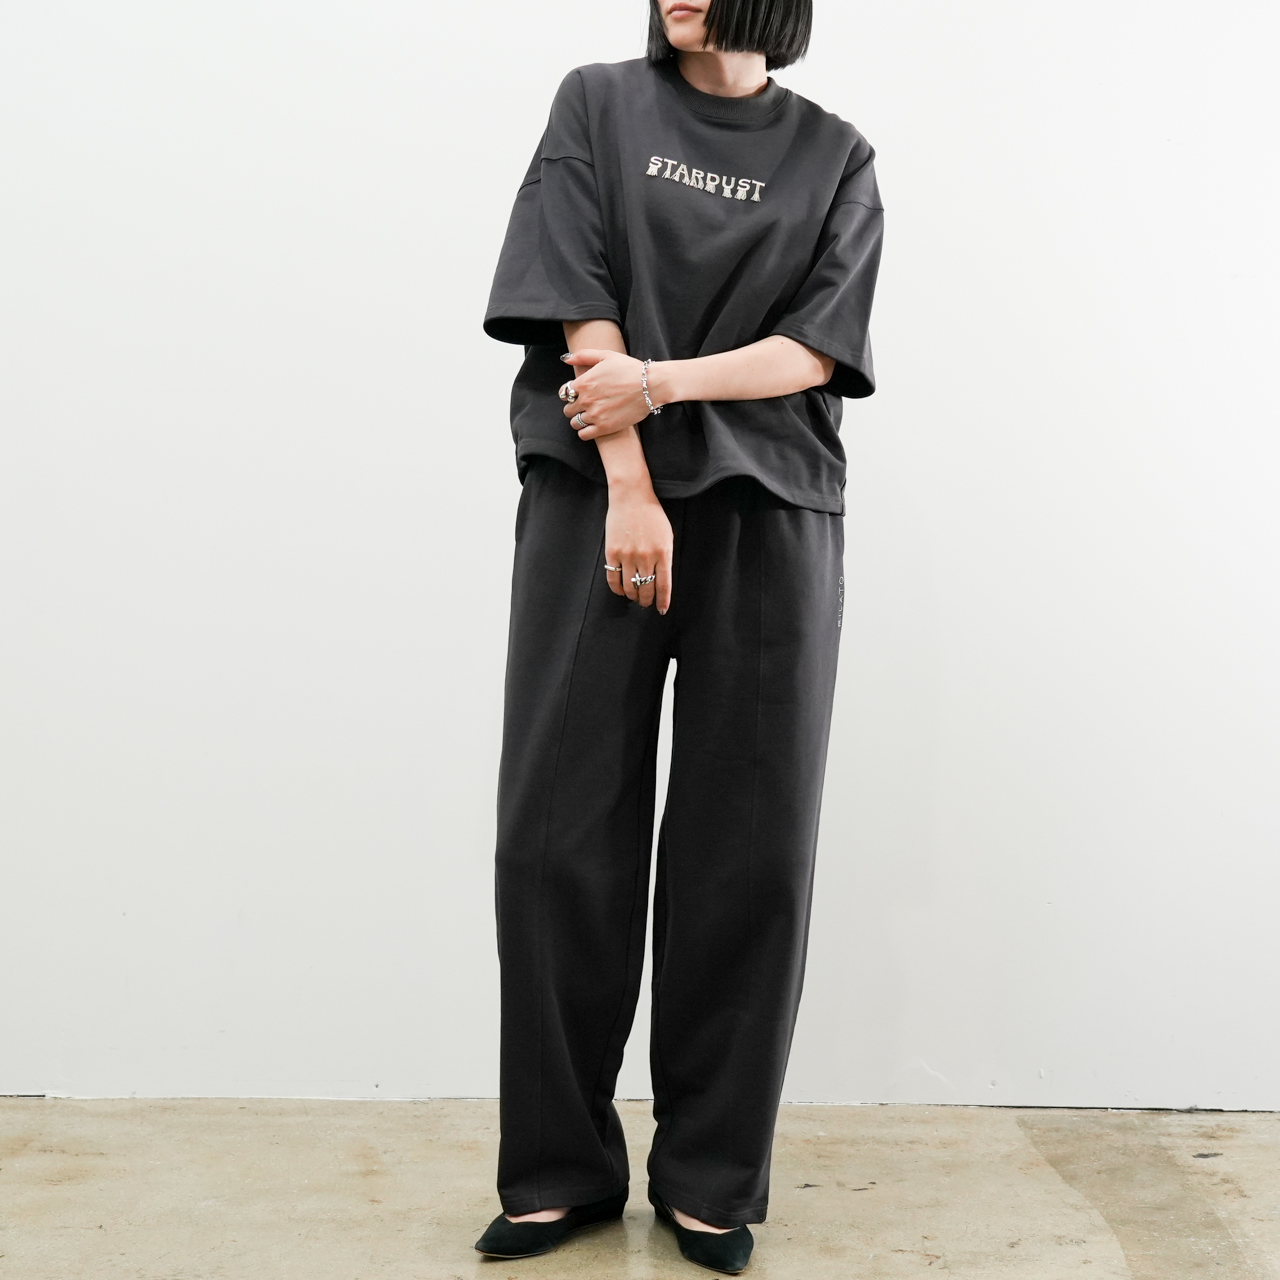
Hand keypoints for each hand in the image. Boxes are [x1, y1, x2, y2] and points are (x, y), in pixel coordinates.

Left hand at [561, 350, 652, 440]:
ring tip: (590, 416)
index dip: (571, 394)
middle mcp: (586, 400)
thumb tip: (567, 359)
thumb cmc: (630, 369)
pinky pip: (583, 435)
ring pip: (574, 423)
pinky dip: (585, 432)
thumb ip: (584, 356)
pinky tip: (592, 426)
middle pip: (568, 410)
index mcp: (584, 382)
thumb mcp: (606, 356)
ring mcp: (594, 415)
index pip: (564, 393)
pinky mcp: (604, 428)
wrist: (651, 385)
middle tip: (585, 406)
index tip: (579, 394)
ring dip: (579, 420)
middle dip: (574, 407)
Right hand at [605, 485, 672, 612]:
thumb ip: (665, 558)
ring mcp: (628, 556)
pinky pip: (613, 579)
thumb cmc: (652, 515)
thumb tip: (660, 580)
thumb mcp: (666, 536)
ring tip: (634, 597)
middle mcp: (646, 557)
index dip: (663, 601)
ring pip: (630, 587)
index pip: (664, 586)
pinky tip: (621, 591)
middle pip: (646, 589)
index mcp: (663, 553)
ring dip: (633, 596)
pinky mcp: (612, 553)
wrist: (631, 497)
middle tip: (646, 603)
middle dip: (647, 600)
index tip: (662, 609)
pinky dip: (617, 589)